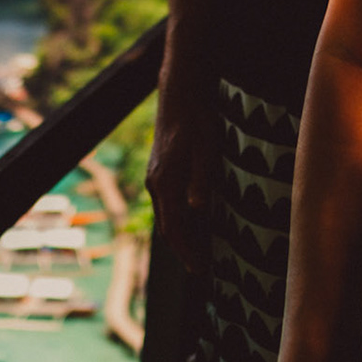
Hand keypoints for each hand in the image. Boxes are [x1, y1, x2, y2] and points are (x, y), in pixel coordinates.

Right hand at [147, 73, 220, 273]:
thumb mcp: (206, 146)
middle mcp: (155, 183)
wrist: (179, 91)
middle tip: (202, 268)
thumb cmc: (197, 117)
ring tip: (200, 251)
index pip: (174, 228)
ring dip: (181, 235)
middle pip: (167, 227)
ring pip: (165, 216)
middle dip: (184, 249)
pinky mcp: (159, 170)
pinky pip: (166, 204)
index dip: (187, 251)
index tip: (200, 269)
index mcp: (165, 181)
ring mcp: (155, 177)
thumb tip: (197, 209)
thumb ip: (201, 178)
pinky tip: (195, 222)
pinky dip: (178, 219)